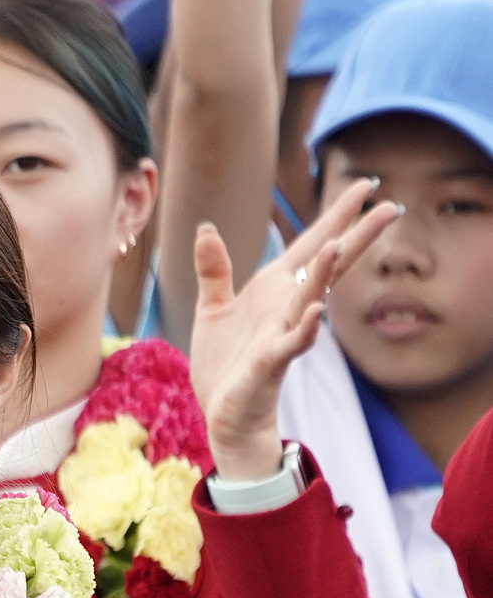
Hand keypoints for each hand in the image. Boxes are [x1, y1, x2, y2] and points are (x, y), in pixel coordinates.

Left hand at [190, 179, 398, 481]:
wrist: (224, 412)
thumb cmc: (226, 362)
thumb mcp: (212, 308)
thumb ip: (214, 270)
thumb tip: (207, 228)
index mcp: (274, 289)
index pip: (311, 245)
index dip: (337, 216)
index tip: (365, 184)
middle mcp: (286, 306)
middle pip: (326, 265)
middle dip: (355, 236)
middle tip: (390, 206)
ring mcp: (282, 333)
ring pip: (309, 298)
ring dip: (324, 274)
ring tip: (338, 245)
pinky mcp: (270, 362)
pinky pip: (292, 342)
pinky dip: (304, 327)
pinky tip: (317, 312)